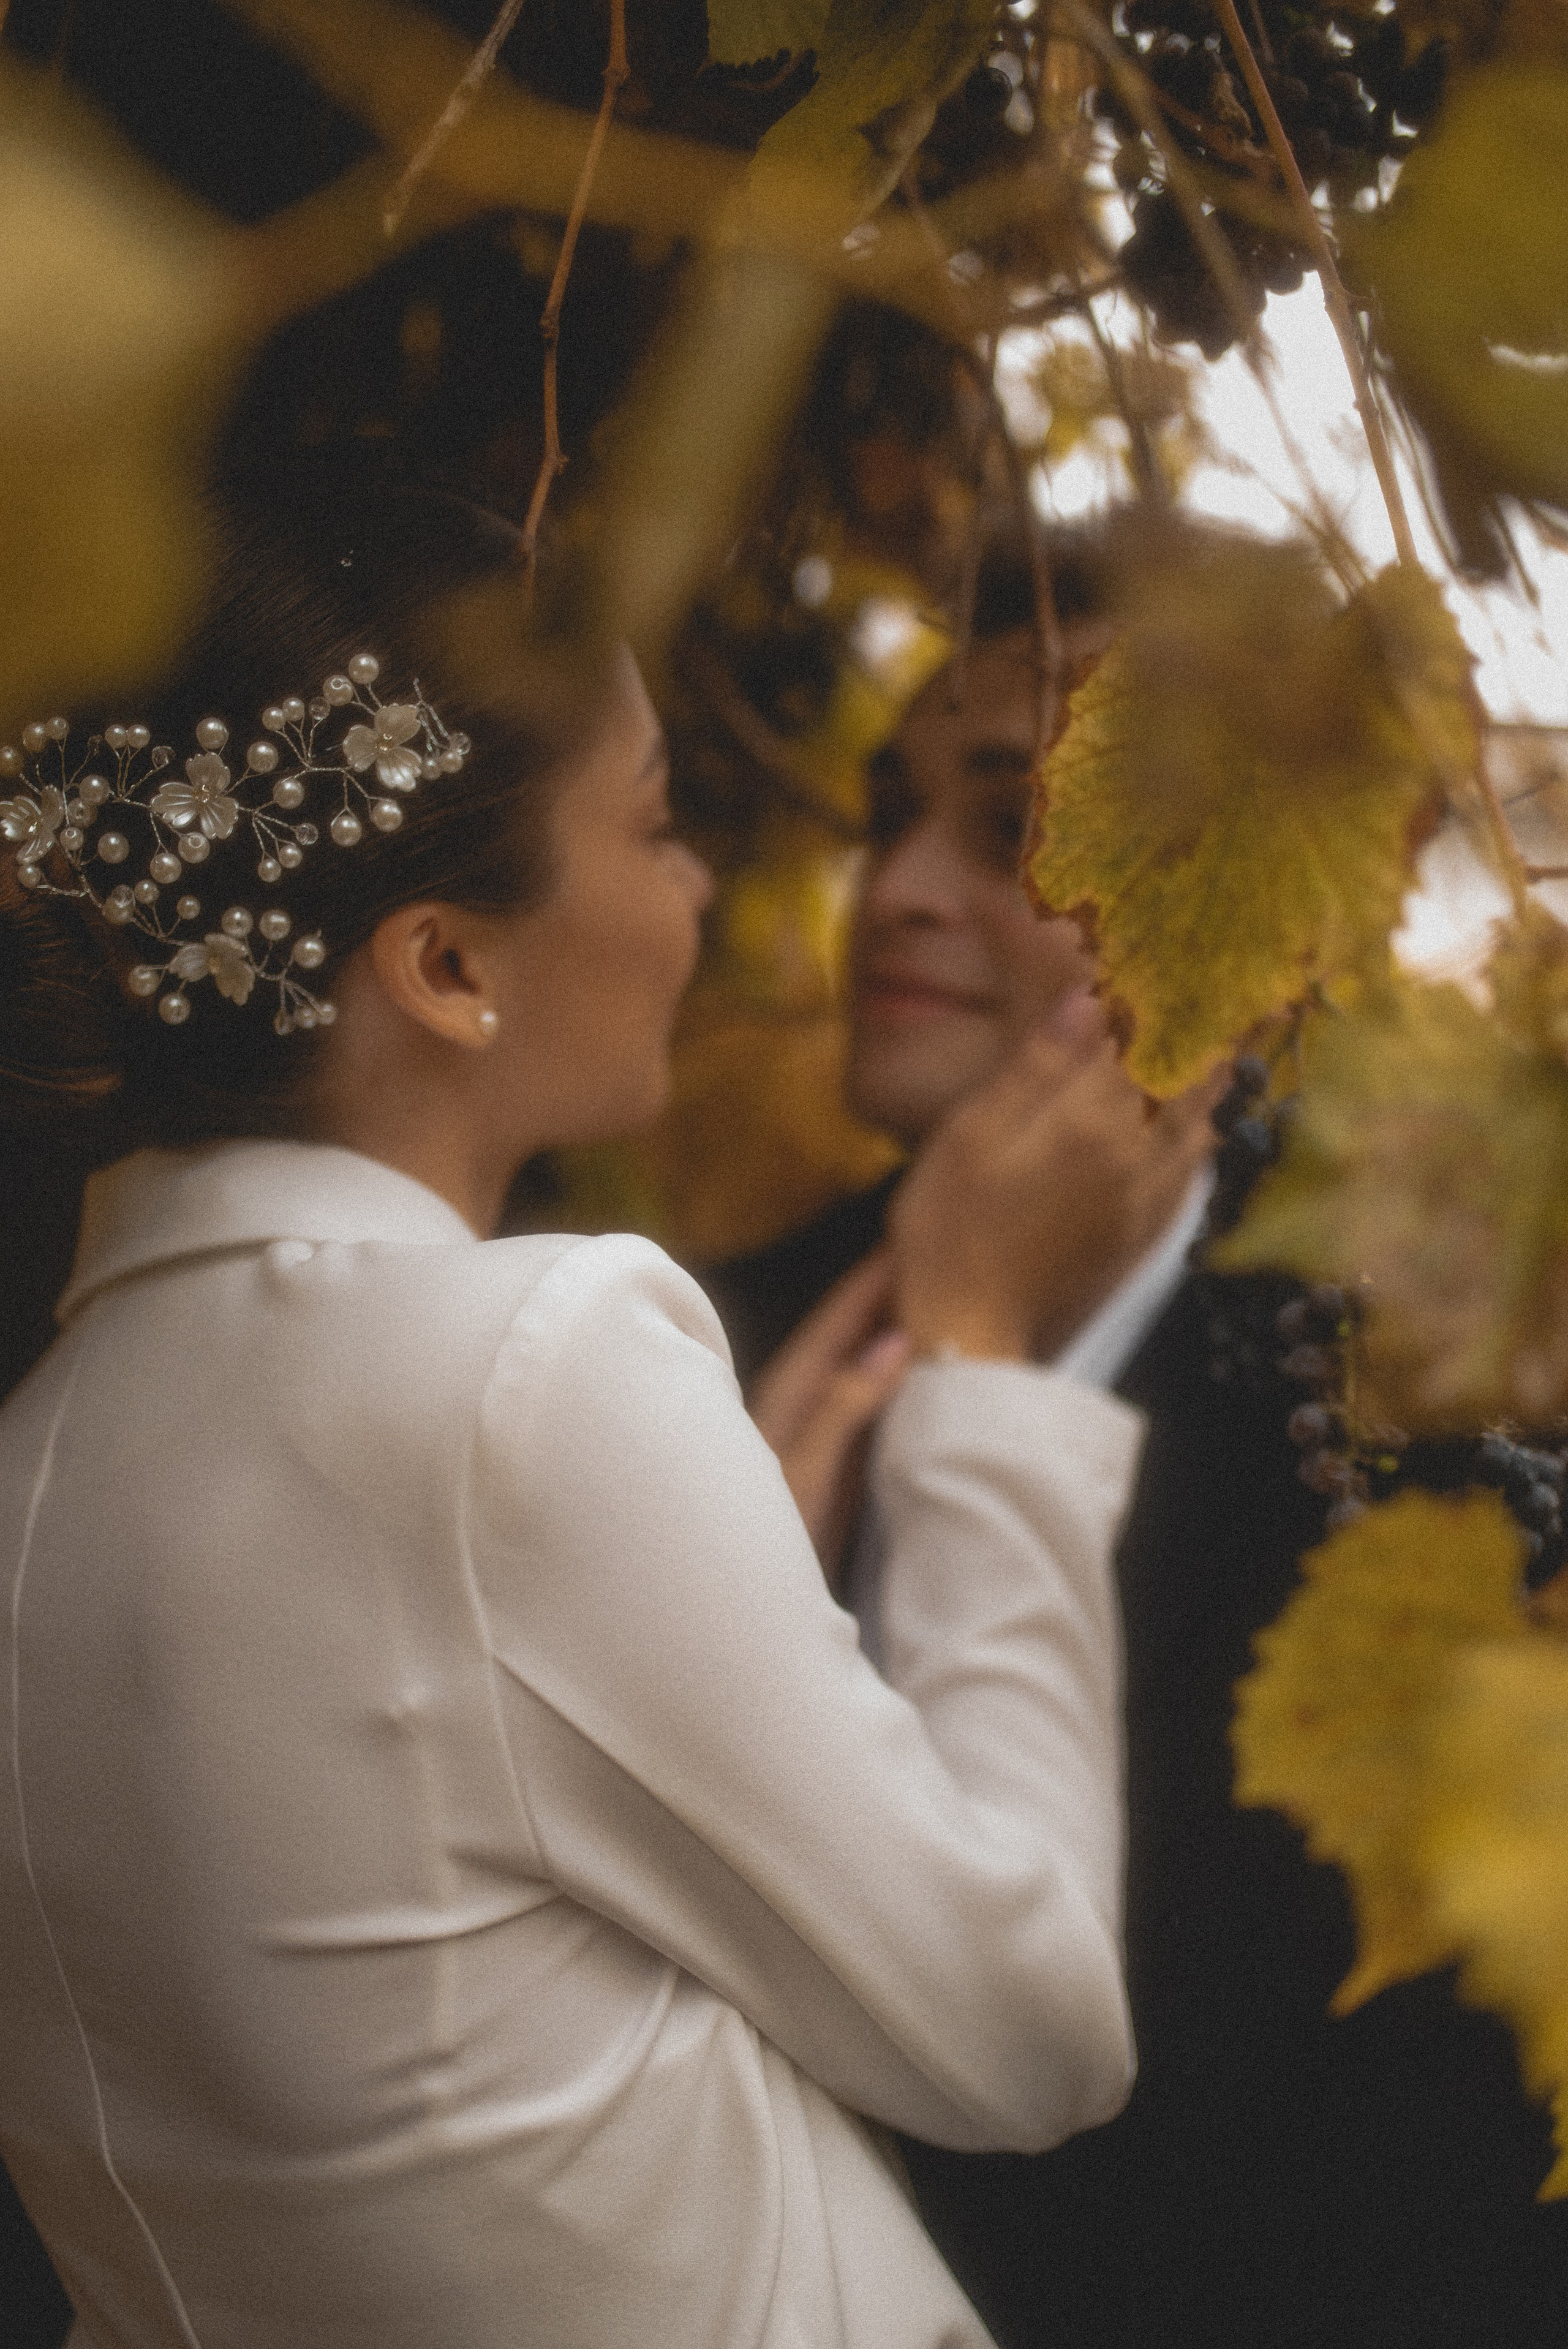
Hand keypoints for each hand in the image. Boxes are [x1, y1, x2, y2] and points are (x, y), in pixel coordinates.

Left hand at [748, 1251, 911, 1587]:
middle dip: (873, 1305)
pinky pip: (858, 1412)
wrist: (739, 1619)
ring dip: (881, 1341)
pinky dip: (885, 1386)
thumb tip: (892, 1345)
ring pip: (848, 1376)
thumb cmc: (759, 1544)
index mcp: (780, 1407)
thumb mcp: (804, 1475)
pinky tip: (912, 1378)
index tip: (902, 1246)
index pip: (828, 1332)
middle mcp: (788, 1418)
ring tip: (925, 1303)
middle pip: (836, 1347)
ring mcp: (804, 1447)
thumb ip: (842, 1410)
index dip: (863, 1290)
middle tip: (921, 1261)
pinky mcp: (820, 1477)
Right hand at [890, 1001, 1219, 1363]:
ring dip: (1223, 1072)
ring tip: (1243, 1030)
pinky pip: (1196, 1169)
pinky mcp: (1145, 1233)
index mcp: (1092, 1125)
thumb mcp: (972, 1137)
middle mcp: (1138, 1158)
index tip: (1204, 952)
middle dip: (1217, 1026)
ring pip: (1207, 1122)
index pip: (1150, 1039)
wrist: (970, 1335)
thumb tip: (1089, 999)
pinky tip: (1210, 1116)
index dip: (1177, 993)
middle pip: (1194, 1076)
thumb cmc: (950, 1230)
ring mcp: (1148, 1201)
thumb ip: (1036, 1068)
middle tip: (1250, 982)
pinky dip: (1211, 1129)